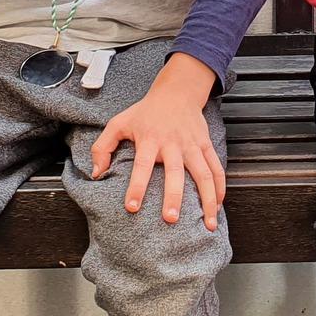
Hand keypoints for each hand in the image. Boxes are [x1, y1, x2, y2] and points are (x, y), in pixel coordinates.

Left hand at [90, 55, 224, 227]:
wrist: (177, 92)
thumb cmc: (145, 112)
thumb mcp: (119, 123)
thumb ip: (102, 147)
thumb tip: (96, 174)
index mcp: (149, 139)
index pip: (142, 165)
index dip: (136, 186)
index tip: (132, 207)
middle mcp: (173, 143)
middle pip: (175, 172)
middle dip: (174, 196)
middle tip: (171, 219)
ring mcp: (192, 145)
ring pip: (204, 174)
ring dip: (207, 199)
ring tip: (209, 224)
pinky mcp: (206, 145)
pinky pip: (216, 168)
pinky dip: (220, 188)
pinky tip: (218, 206)